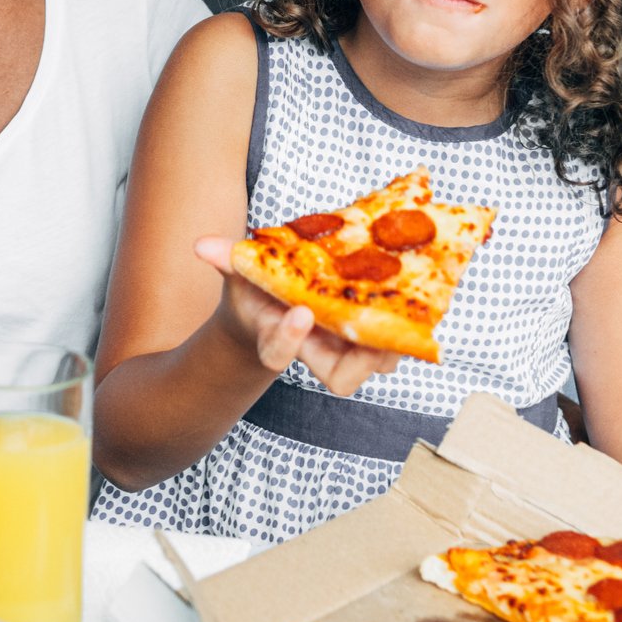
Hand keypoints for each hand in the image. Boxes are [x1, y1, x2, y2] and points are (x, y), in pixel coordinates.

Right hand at [195, 235, 399, 398]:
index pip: (276, 354)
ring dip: (395, 339)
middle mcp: (313, 352)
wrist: (278, 306)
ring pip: (379, 361)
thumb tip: (200, 245)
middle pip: (342, 377)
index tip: (300, 312)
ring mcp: (345, 347)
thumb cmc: (257, 292)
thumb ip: (228, 260)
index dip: (288, 340)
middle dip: (362, 357)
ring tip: (408, 304)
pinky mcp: (371, 334)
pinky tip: (421, 279)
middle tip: (376, 330)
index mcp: (274, 338)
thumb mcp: (240, 274)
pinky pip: (397, 337)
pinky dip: (411, 317)